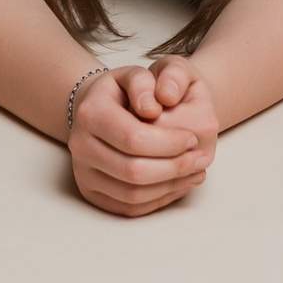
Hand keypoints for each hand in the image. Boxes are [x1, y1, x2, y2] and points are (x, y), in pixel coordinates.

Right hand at [67, 59, 214, 217]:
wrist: (95, 111)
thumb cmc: (121, 92)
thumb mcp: (135, 74)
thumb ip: (145, 82)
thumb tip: (153, 108)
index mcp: (91, 114)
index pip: (134, 138)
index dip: (169, 143)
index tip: (193, 138)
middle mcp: (81, 146)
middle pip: (133, 171)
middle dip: (174, 167)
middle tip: (202, 159)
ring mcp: (83, 174)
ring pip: (132, 194)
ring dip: (171, 186)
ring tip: (196, 172)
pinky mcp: (92, 194)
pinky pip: (129, 207)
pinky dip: (159, 199)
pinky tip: (179, 183)